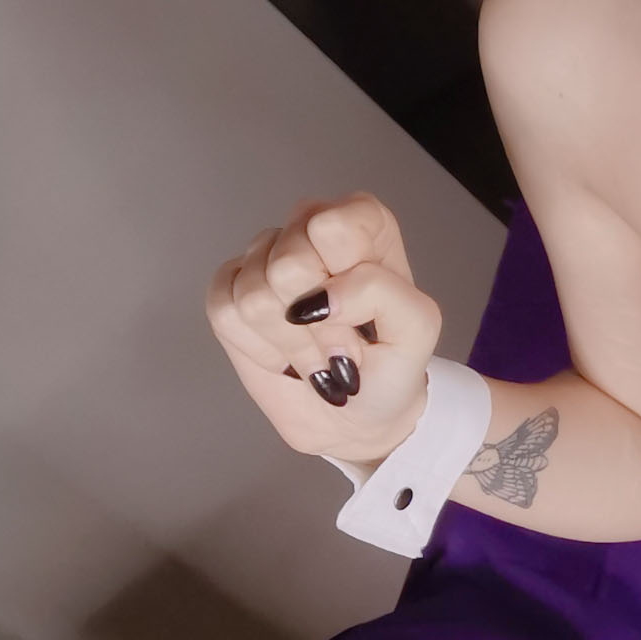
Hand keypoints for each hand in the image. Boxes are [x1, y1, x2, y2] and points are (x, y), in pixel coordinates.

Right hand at [206, 195, 442, 467]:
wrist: (355, 417)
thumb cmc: (391, 365)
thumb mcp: (417, 327)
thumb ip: (380, 292)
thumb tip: (318, 296)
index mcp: (363, 222)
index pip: (331, 226)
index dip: (342, 277)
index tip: (363, 313)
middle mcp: (309, 228)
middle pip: (287, 263)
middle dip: (317, 325)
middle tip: (341, 346)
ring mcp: (265, 256)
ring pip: (253, 294)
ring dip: (290, 343)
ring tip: (316, 354)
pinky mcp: (229, 288)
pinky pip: (223, 311)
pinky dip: (258, 349)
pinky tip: (283, 355)